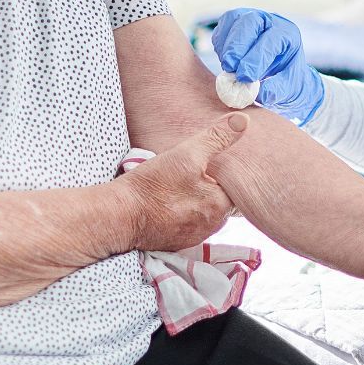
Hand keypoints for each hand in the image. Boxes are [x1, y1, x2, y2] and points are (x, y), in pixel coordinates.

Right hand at [117, 113, 246, 251]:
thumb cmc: (153, 185)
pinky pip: (186, 224)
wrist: (119, 216)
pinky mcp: (176, 243)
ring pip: (202, 212)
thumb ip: (216, 138)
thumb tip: (243, 121)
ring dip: (194, 201)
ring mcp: (194, 237)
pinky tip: (166, 202)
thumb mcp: (186, 153)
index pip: (233, 186)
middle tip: (187, 173)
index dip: (220, 172)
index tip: (206, 164)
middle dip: (208, 187)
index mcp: (220, 206)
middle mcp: (212, 226)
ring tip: (176, 187)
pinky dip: (180, 214)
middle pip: (218, 200)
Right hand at [210, 8, 326, 123]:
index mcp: (287, 34)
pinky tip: (225, 61)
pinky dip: (220, 43)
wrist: (279, 72)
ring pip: (233, 19)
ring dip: (226, 45)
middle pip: (250, 21)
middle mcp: (269, 21)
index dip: (256, 58)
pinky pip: (223, 25)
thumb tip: (258, 93)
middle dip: (237, 46)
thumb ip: (277, 90)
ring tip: (227, 67)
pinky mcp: (235, 22)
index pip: (271, 40)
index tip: (245, 77)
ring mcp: (251, 18)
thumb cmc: (286, 79)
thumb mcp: (290, 89)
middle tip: (230, 68)